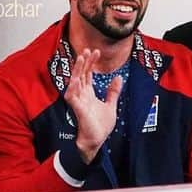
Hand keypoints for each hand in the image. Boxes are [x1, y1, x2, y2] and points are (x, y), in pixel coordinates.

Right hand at [64, 49, 121, 163]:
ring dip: (77, 69)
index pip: (87, 74)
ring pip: (75, 81)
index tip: (96, 52)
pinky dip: (73, 87)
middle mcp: (81, 95)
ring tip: (81, 58)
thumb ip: (113, 92)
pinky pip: (72, 96)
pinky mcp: (77, 109)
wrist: (96, 142)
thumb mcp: (111, 105)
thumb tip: (118, 78)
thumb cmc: (100, 126)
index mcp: (88, 93)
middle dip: (84, 62)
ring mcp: (78, 101)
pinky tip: (76, 78)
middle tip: (88, 49)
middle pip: (81, 74)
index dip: (91, 63)